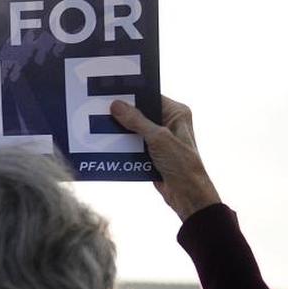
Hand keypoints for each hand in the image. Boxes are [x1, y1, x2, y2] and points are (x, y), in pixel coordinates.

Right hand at [110, 96, 221, 221]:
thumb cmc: (182, 164)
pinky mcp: (151, 152)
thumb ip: (136, 121)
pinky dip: (122, 145)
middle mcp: (169, 122)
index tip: (112, 93)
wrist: (187, 195)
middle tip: (101, 109)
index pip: (150, 97)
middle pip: (140, 113)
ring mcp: (159, 138)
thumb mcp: (158, 138)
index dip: (132, 95)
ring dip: (121, 131)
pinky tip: (107, 143)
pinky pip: (132, 144)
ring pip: (134, 129)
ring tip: (100, 126)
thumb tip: (117, 105)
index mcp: (176, 113)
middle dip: (123, 114)